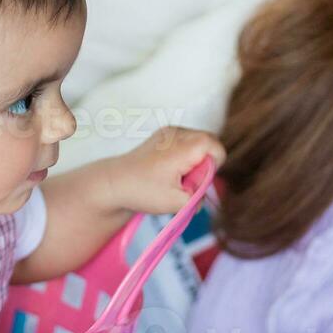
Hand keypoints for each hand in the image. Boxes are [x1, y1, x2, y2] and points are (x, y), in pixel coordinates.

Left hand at [105, 127, 224, 214]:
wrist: (114, 182)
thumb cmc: (142, 191)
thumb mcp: (176, 203)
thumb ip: (199, 197)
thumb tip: (206, 193)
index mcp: (183, 146)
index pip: (217, 148)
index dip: (213, 167)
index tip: (197, 180)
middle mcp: (178, 132)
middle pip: (210, 141)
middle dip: (205, 162)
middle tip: (187, 179)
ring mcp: (170, 130)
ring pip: (200, 140)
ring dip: (196, 158)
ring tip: (177, 174)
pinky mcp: (164, 133)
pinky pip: (188, 141)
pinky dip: (186, 154)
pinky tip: (171, 168)